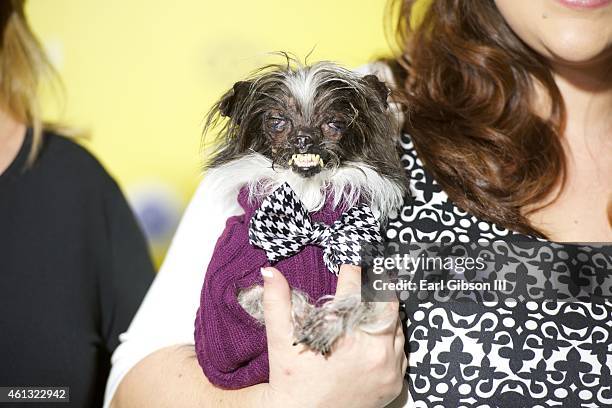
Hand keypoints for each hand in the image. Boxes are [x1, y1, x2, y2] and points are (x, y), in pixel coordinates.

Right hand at [259, 265, 406, 407]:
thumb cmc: (291, 378)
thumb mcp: (280, 339)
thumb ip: (277, 302)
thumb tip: (270, 271)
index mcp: (346, 335)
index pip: (356, 289)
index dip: (353, 271)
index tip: (351, 261)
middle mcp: (374, 351)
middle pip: (387, 302)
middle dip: (377, 286)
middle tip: (369, 275)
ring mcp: (388, 367)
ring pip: (397, 324)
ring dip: (386, 310)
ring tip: (372, 300)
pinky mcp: (395, 382)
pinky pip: (401, 349)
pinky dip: (392, 336)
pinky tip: (378, 330)